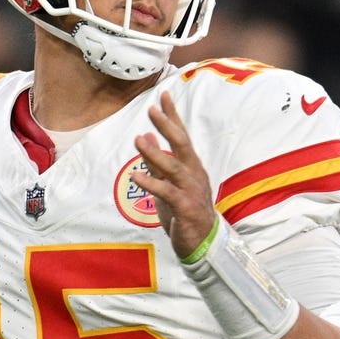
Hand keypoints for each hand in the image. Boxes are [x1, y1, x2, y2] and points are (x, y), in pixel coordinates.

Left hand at [131, 91, 217, 257]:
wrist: (203, 243)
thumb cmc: (185, 212)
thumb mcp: (168, 183)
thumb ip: (157, 161)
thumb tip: (146, 135)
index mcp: (191, 166)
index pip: (182, 135)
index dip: (173, 115)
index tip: (164, 94)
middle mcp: (194, 174)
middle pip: (182, 144)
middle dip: (168, 125)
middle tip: (153, 109)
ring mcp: (191, 190)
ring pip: (174, 167)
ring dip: (155, 153)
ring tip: (138, 140)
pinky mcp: (186, 207)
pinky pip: (167, 192)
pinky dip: (151, 182)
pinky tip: (135, 175)